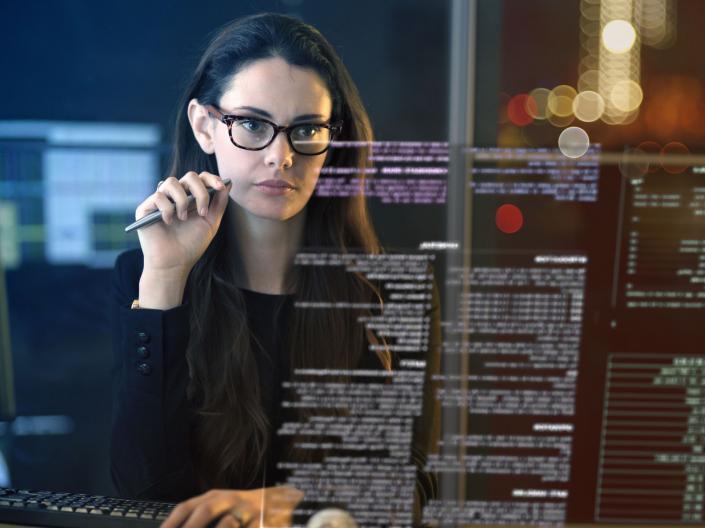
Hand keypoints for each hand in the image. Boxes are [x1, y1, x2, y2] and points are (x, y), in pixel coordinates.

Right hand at [135, 171, 230, 276]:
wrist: (174, 264)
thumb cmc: (192, 244)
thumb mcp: (211, 223)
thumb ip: (219, 203)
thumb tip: (228, 182)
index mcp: (191, 198)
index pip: (200, 178)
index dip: (211, 178)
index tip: (221, 186)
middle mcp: (175, 196)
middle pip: (189, 176)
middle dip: (200, 191)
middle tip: (202, 212)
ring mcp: (160, 201)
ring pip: (171, 182)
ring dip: (182, 200)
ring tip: (183, 218)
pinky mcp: (145, 208)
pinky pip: (158, 196)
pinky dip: (167, 209)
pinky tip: (169, 222)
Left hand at [160, 486, 303, 527]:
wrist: (281, 503)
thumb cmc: (244, 509)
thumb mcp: (222, 506)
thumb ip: (202, 515)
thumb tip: (176, 525)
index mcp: (214, 497)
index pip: (186, 507)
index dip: (172, 522)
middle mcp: (228, 500)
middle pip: (204, 511)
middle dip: (189, 527)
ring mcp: (245, 511)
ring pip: (225, 524)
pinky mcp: (259, 523)